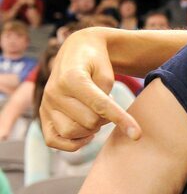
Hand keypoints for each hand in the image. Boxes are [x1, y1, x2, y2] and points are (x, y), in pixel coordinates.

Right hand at [40, 28, 140, 150]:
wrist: (76, 51)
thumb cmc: (96, 62)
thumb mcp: (107, 73)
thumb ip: (107, 98)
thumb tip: (103, 122)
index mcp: (72, 78)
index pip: (100, 105)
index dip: (121, 120)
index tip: (137, 135)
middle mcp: (54, 92)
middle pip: (88, 122)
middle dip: (106, 119)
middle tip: (109, 108)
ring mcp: (45, 104)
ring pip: (71, 132)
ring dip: (90, 130)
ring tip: (96, 115)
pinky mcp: (42, 114)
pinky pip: (54, 140)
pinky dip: (72, 143)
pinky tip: (86, 133)